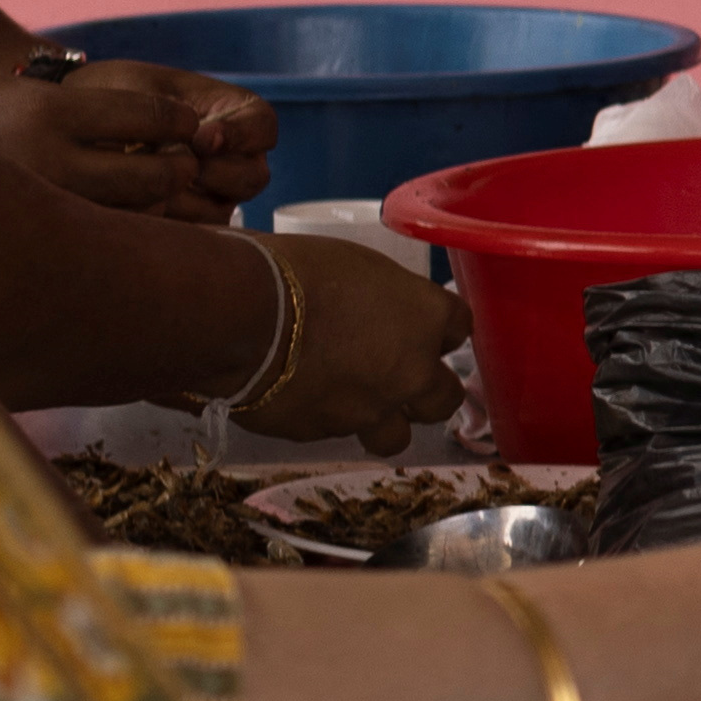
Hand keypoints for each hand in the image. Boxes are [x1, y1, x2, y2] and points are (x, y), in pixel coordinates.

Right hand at [0, 51, 277, 218]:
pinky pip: (101, 242)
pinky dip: (126, 235)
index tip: (191, 125)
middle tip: (184, 165)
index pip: (149, 115)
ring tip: (158, 195)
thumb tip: (163, 135)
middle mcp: (51, 159)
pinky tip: (123, 225)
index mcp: (49, 110)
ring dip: (160, 207)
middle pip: (154, 175)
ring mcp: (42, 204)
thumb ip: (81, 117)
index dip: (180, 121)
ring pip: (136, 215)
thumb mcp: (20, 97)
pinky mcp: (31, 237)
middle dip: (179, 171)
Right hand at [254, 240, 472, 451]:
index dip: (439, 329)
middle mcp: (411, 372)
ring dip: (383, 422)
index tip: (421, 325)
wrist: (241, 317)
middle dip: (428, 390)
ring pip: (395, 436)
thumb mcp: (356, 265)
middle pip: (445, 398)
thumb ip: (382, 298)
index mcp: (425, 317)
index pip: (459, 327)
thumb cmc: (295, 270)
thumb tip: (374, 308)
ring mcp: (369, 411)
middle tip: (401, 375)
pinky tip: (301, 395)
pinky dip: (324, 417)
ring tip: (353, 401)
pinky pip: (334, 432)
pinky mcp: (323, 433)